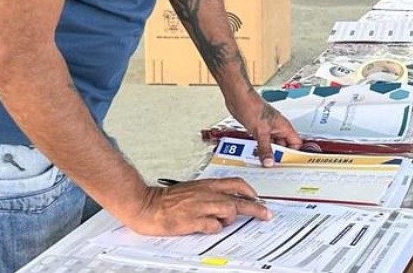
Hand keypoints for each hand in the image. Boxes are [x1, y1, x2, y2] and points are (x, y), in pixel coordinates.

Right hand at [121, 178, 269, 235]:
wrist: (146, 204)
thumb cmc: (167, 199)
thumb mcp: (193, 190)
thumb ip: (209, 193)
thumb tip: (226, 202)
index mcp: (207, 185)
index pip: (236, 184)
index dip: (250, 192)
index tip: (258, 199)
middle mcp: (207, 193)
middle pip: (239, 199)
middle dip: (256, 208)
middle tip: (266, 214)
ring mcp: (200, 206)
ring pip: (229, 210)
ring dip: (231, 219)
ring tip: (221, 223)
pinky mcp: (192, 220)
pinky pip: (213, 226)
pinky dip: (215, 228)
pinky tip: (208, 228)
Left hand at [227, 88, 301, 164]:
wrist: (237, 98)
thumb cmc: (252, 106)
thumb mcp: (261, 131)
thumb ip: (265, 148)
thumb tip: (270, 162)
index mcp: (284, 126)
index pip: (296, 143)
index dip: (293, 154)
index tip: (287, 164)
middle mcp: (277, 128)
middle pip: (283, 147)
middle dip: (278, 156)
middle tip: (273, 166)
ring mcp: (267, 129)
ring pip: (271, 146)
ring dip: (267, 153)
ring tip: (263, 162)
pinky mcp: (257, 130)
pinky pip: (261, 143)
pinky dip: (258, 150)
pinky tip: (254, 155)